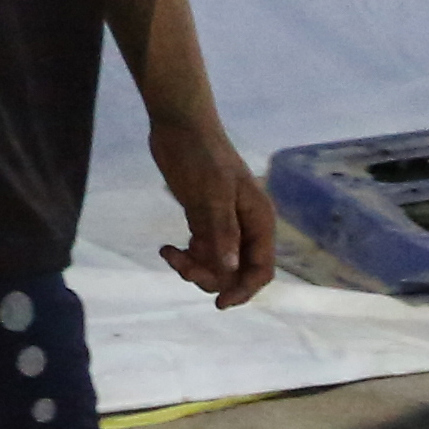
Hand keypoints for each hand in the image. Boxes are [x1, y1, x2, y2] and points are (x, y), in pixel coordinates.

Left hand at [151, 115, 277, 309]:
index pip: (261, 268)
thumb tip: (230, 269)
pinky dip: (185, 256)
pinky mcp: (204, 219)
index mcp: (258, 220)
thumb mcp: (212, 194)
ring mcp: (225, 223)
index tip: (219, 302)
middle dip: (211, 276)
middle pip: (237, 271)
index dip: (244, 289)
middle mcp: (246, 226)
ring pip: (216, 264)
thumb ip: (222, 232)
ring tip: (170, 254)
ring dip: (194, 267)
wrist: (179, 126)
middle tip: (182, 265)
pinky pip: (201, 251)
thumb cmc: (200, 156)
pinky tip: (166, 248)